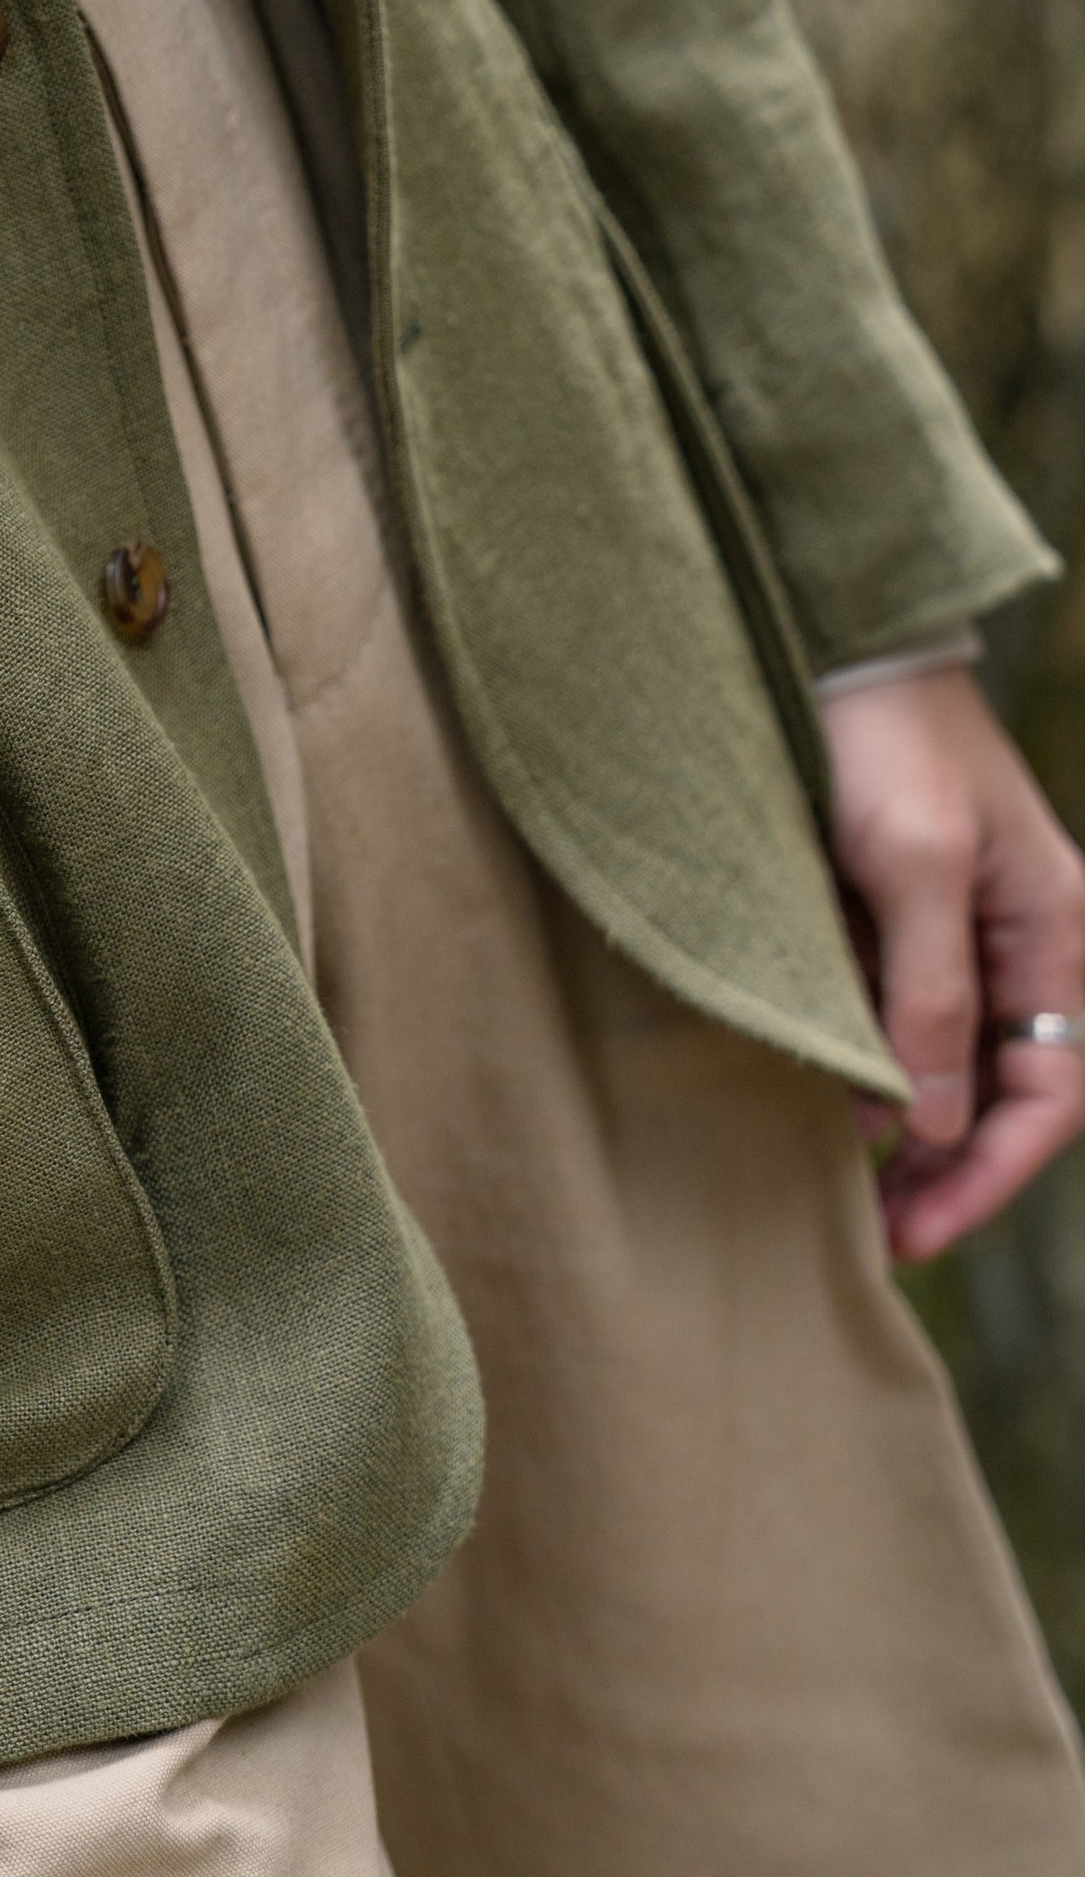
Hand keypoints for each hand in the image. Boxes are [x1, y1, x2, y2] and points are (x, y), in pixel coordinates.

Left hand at [821, 666, 1084, 1262]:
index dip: (990, 1174)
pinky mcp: (889, 912)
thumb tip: (936, 1125)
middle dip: (948, 1168)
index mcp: (1057, 932)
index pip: (1052, 1092)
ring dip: (903, 1128)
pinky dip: (864, 1066)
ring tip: (845, 1189)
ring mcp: (955, 928)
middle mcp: (1020, 940)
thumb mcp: (911, 866)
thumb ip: (929, 995)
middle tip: (876, 1234)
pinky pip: (891, 1013)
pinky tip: (820, 1101)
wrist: (827, 642)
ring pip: (945, 1061)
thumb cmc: (883, 738)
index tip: (917, 1232)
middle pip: (1003, 1091)